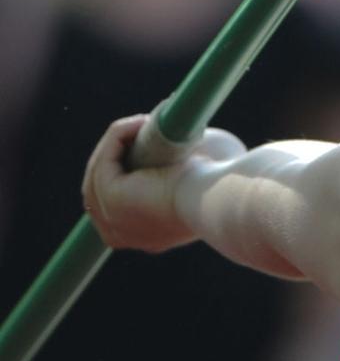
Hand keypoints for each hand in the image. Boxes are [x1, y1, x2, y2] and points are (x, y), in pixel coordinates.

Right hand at [82, 113, 244, 252]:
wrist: (218, 202)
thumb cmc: (219, 195)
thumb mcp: (197, 190)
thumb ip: (186, 180)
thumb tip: (189, 153)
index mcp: (143, 237)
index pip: (118, 203)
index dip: (125, 172)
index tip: (141, 149)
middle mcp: (120, 234)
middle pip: (101, 188)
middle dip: (115, 156)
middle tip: (139, 130)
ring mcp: (110, 219)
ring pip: (101, 171)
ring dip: (118, 142)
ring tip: (144, 123)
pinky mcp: (109, 198)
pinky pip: (105, 159)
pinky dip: (118, 136)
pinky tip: (140, 123)